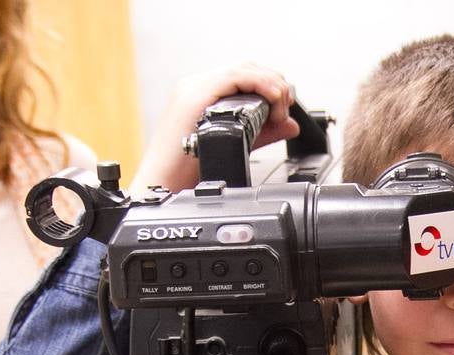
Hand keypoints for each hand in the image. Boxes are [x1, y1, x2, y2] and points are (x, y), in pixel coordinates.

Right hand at [129, 63, 299, 195]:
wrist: (163, 188)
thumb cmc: (191, 172)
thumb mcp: (237, 145)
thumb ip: (263, 133)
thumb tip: (290, 124)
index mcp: (205, 95)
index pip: (245, 75)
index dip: (271, 85)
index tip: (285, 107)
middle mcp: (198, 86)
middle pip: (246, 67)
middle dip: (274, 83)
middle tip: (286, 108)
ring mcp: (194, 89)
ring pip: (242, 68)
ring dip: (270, 85)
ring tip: (280, 108)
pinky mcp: (194, 97)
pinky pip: (234, 78)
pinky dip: (259, 85)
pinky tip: (272, 102)